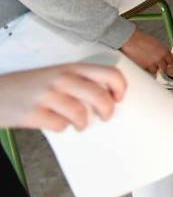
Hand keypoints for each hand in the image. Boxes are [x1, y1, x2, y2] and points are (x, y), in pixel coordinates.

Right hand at [0, 64, 126, 130]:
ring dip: (83, 123)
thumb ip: (79, 80)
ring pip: (81, 114)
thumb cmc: (29, 84)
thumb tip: (107, 94)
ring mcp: (47, 96)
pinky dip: (61, 127)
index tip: (120, 98)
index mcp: (71, 68)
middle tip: (105, 116)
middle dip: (108, 110)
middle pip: (100, 96)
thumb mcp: (57, 73)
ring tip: (78, 124)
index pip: (109, 73)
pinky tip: (55, 122)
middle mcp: (61, 79)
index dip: (120, 87)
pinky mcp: (34, 113)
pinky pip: (60, 125)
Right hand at [120, 30, 171, 74]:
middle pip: (164, 68)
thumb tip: (162, 56)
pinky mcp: (143, 67)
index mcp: (164, 51)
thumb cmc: (141, 38)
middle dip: (162, 67)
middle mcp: (159, 58)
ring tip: (149, 64)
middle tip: (158, 66)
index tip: (166, 63)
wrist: (131, 40)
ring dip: (153, 69)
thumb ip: (161, 50)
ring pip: (155, 71)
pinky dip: (146, 70)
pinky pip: (147, 71)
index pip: (171, 61)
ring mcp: (151, 64)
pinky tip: (144, 65)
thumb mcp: (156, 43)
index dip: (168, 63)